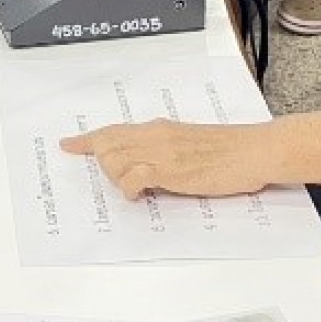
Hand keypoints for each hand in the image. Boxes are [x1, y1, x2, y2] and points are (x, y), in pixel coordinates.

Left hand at [61, 119, 269, 199]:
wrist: (253, 150)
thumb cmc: (229, 150)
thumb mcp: (189, 144)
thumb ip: (165, 149)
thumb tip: (147, 164)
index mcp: (158, 128)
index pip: (113, 130)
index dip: (87, 140)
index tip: (67, 144)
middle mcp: (154, 135)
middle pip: (106, 145)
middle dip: (102, 165)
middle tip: (120, 180)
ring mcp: (160, 151)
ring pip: (113, 160)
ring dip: (117, 178)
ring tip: (139, 188)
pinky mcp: (169, 169)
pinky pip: (132, 177)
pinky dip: (129, 188)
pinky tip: (142, 194)